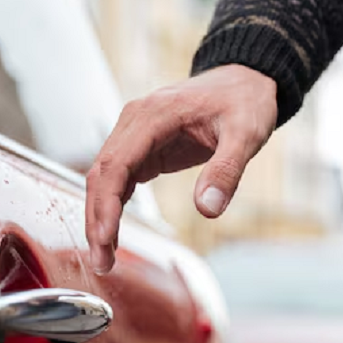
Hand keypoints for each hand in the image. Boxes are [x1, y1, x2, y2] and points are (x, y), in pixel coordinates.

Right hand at [86, 65, 277, 274]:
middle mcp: (135, 122)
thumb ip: (226, 170)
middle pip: (101, 175)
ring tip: (104, 257)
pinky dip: (112, 207)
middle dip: (96, 220)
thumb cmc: (244, 100)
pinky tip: (113, 235)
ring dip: (100, 217)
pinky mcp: (144, 146)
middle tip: (101, 262)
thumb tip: (207, 209)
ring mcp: (136, 134)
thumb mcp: (246, 133)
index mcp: (152, 115)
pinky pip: (119, 179)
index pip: (115, 164)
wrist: (245, 80)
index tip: (104, 238)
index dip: (106, 205)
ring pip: (104, 179)